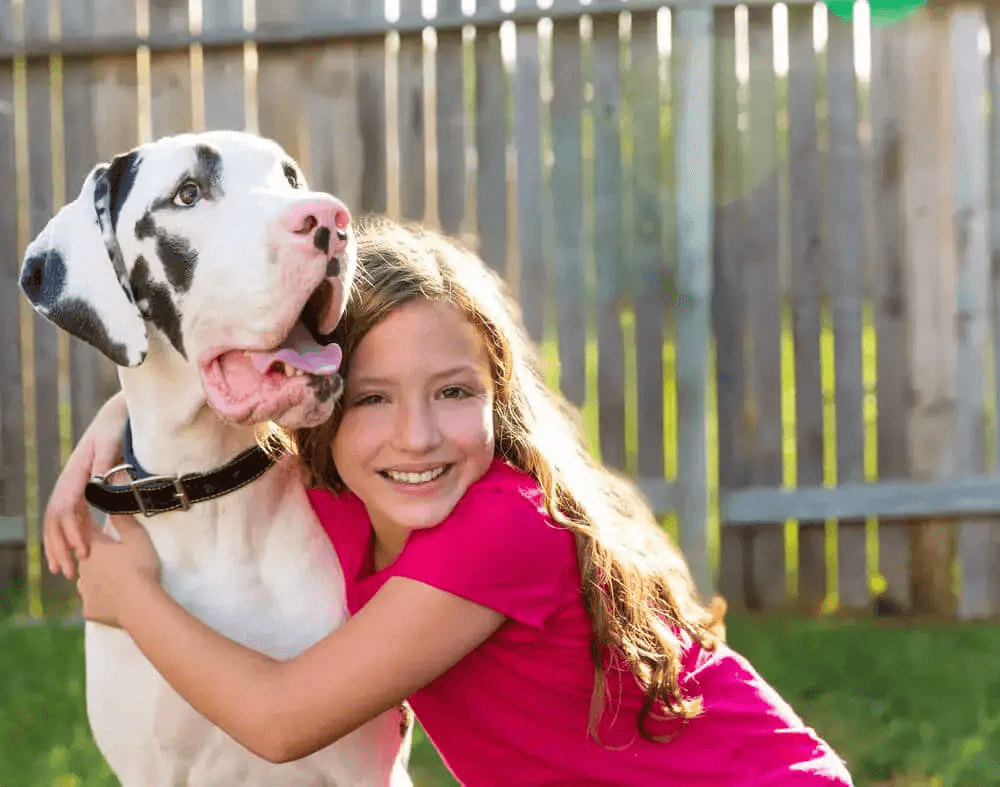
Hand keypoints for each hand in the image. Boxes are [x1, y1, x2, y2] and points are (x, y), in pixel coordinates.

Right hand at [44, 392, 128, 578]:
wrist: (116, 415)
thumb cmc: (116, 427)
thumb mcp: (111, 441)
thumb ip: (105, 463)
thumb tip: (98, 486)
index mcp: (75, 473)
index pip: (66, 509)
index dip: (72, 533)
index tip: (83, 553)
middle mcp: (70, 481)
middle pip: (55, 520)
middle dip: (59, 547)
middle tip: (67, 573)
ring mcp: (73, 485)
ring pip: (58, 521)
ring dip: (59, 546)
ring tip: (64, 570)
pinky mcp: (81, 488)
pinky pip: (69, 516)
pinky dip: (68, 534)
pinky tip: (74, 551)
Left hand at [76, 514, 160, 627]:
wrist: (139, 604)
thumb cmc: (140, 567)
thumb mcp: (139, 539)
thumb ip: (125, 523)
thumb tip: (113, 511)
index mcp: (95, 548)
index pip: (87, 531)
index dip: (88, 523)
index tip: (85, 517)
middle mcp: (83, 567)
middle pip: (84, 557)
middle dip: (93, 555)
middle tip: (110, 557)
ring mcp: (84, 590)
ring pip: (85, 581)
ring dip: (94, 579)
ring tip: (112, 581)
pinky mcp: (89, 609)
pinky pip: (92, 602)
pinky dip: (100, 600)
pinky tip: (112, 601)